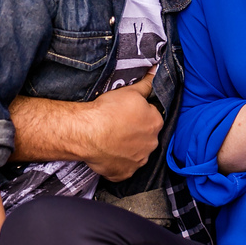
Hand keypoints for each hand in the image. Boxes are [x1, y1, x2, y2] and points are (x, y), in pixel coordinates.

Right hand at [81, 65, 162, 181]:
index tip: (126, 112)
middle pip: (145, 135)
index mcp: (156, 123)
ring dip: (127, 148)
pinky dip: (117, 162)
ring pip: (135, 152)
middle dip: (135, 131)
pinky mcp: (124, 174)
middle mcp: (151, 144)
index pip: (152, 115)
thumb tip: (157, 70)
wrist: (88, 132)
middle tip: (117, 125)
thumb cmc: (109, 110)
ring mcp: (138, 161)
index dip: (139, 112)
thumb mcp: (130, 91)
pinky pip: (123, 168)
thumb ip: (146, 84)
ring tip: (111, 139)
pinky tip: (107, 153)